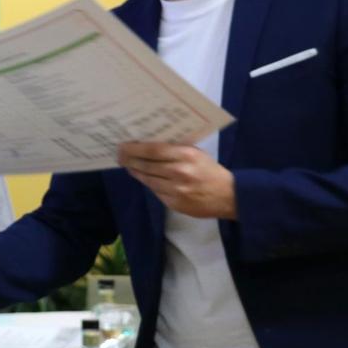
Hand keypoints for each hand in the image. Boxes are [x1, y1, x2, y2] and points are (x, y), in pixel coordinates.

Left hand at [118, 142, 236, 218]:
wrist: (228, 196)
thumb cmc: (210, 170)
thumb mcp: (196, 153)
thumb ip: (176, 149)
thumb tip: (150, 143)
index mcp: (186, 155)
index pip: (153, 150)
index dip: (135, 148)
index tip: (123, 145)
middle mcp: (179, 172)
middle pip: (146, 165)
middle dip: (129, 159)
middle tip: (119, 155)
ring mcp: (176, 190)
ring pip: (148, 179)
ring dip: (135, 171)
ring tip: (128, 165)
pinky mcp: (174, 203)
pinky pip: (155, 191)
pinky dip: (147, 183)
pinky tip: (142, 177)